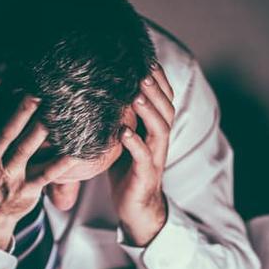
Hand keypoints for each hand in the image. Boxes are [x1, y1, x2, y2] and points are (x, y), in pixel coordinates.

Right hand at [0, 76, 73, 249]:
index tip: (7, 66)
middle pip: (5, 130)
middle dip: (21, 110)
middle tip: (39, 89)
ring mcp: (6, 176)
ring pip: (24, 149)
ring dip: (41, 130)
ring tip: (58, 112)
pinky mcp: (24, 191)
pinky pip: (45, 175)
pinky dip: (60, 163)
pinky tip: (75, 151)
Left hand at [110, 63, 174, 246]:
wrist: (135, 207)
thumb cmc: (127, 171)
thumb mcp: (124, 139)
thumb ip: (121, 117)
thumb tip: (102, 90)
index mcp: (155, 130)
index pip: (164, 100)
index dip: (159, 81)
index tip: (147, 61)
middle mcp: (159, 141)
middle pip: (166, 109)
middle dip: (155, 90)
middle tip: (142, 72)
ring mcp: (155, 157)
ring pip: (160, 130)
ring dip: (148, 112)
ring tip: (136, 96)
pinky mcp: (145, 175)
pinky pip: (144, 157)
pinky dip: (135, 143)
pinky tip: (124, 132)